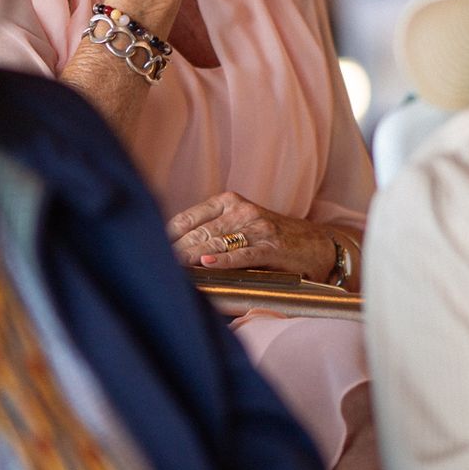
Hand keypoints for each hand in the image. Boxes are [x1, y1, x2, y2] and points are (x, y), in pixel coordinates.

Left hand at [166, 191, 336, 282]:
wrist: (319, 245)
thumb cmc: (273, 239)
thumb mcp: (242, 225)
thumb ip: (213, 231)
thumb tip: (174, 251)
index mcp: (228, 202)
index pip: (187, 218)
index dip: (168, 236)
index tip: (150, 250)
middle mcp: (241, 211)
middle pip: (198, 232)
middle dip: (175, 251)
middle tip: (155, 265)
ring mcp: (257, 228)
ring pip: (216, 242)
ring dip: (192, 257)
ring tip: (172, 267)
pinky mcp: (271, 247)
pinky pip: (242, 254)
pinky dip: (224, 260)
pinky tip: (207, 264)